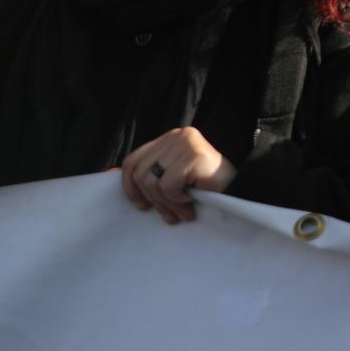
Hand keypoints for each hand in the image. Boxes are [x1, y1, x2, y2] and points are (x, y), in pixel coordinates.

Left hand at [121, 126, 236, 225]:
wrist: (241, 192)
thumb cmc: (207, 189)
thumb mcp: (172, 179)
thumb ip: (150, 175)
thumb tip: (108, 175)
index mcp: (169, 139)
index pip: (133, 160)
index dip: (130, 186)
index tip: (141, 206)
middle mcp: (176, 135)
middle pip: (140, 173)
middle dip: (153, 200)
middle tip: (170, 215)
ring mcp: (185, 142)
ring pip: (152, 181)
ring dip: (167, 203)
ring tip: (183, 210)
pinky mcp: (194, 154)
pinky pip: (169, 184)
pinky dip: (178, 199)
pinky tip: (192, 200)